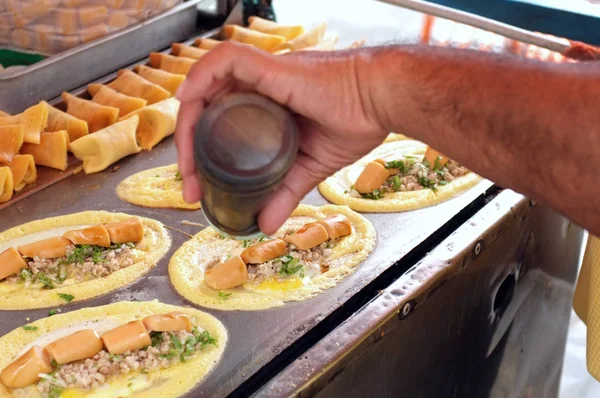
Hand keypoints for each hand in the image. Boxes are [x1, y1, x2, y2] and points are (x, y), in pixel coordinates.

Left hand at [175, 42, 386, 233]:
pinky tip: (189, 101)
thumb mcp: (310, 167)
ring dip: (188, 123)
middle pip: (204, 108)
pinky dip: (201, 77)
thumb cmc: (356, 121)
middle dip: (187, 148)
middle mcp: (258, 88)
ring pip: (206, 87)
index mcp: (265, 106)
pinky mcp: (271, 68)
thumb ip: (286, 192)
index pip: (216, 123)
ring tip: (186, 163)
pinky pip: (225, 61)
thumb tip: (265, 225)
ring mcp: (262, 76)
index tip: (196, 187)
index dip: (197, 154)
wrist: (382, 101)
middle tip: (188, 185)